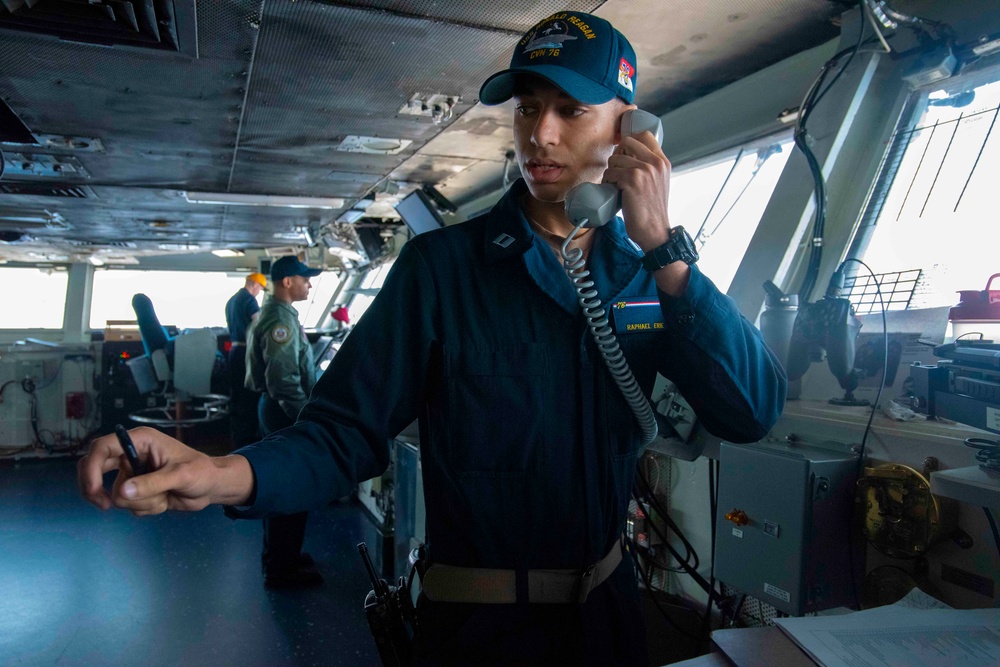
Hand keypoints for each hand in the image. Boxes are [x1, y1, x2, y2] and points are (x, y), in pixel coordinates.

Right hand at [77, 426, 253, 515]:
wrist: (212, 487)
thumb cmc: (201, 472)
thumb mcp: (180, 475)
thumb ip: (152, 483)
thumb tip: (122, 492)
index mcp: (141, 441)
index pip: (101, 448)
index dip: (90, 468)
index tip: (94, 490)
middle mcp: (132, 455)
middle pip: (94, 469)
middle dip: (96, 489)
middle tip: (104, 506)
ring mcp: (133, 473)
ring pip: (117, 494)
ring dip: (142, 502)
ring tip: (165, 496)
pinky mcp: (138, 490)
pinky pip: (129, 505)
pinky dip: (146, 508)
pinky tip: (164, 501)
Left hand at [603, 128, 689, 295]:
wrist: (654, 231)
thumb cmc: (652, 211)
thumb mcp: (658, 183)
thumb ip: (650, 168)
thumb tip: (629, 156)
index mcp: (663, 161)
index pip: (644, 134)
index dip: (629, 142)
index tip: (623, 153)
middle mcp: (655, 162)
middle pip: (627, 142)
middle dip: (617, 155)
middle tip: (617, 171)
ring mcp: (644, 169)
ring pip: (615, 159)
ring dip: (610, 172)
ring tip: (615, 185)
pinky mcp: (632, 179)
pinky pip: (610, 172)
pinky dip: (608, 182)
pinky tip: (613, 191)